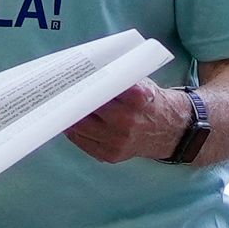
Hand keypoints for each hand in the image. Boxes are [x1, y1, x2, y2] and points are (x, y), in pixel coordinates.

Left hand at [65, 82, 183, 164]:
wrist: (170, 130)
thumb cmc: (150, 101)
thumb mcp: (141, 82)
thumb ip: (117, 78)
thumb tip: (84, 71)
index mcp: (137, 97)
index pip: (101, 89)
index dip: (82, 85)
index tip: (68, 81)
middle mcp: (127, 121)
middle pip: (86, 110)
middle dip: (72, 101)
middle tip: (58, 93)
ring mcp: (119, 141)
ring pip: (81, 129)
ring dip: (69, 118)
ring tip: (59, 108)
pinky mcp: (112, 155)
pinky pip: (84, 144)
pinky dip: (75, 133)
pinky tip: (69, 124)